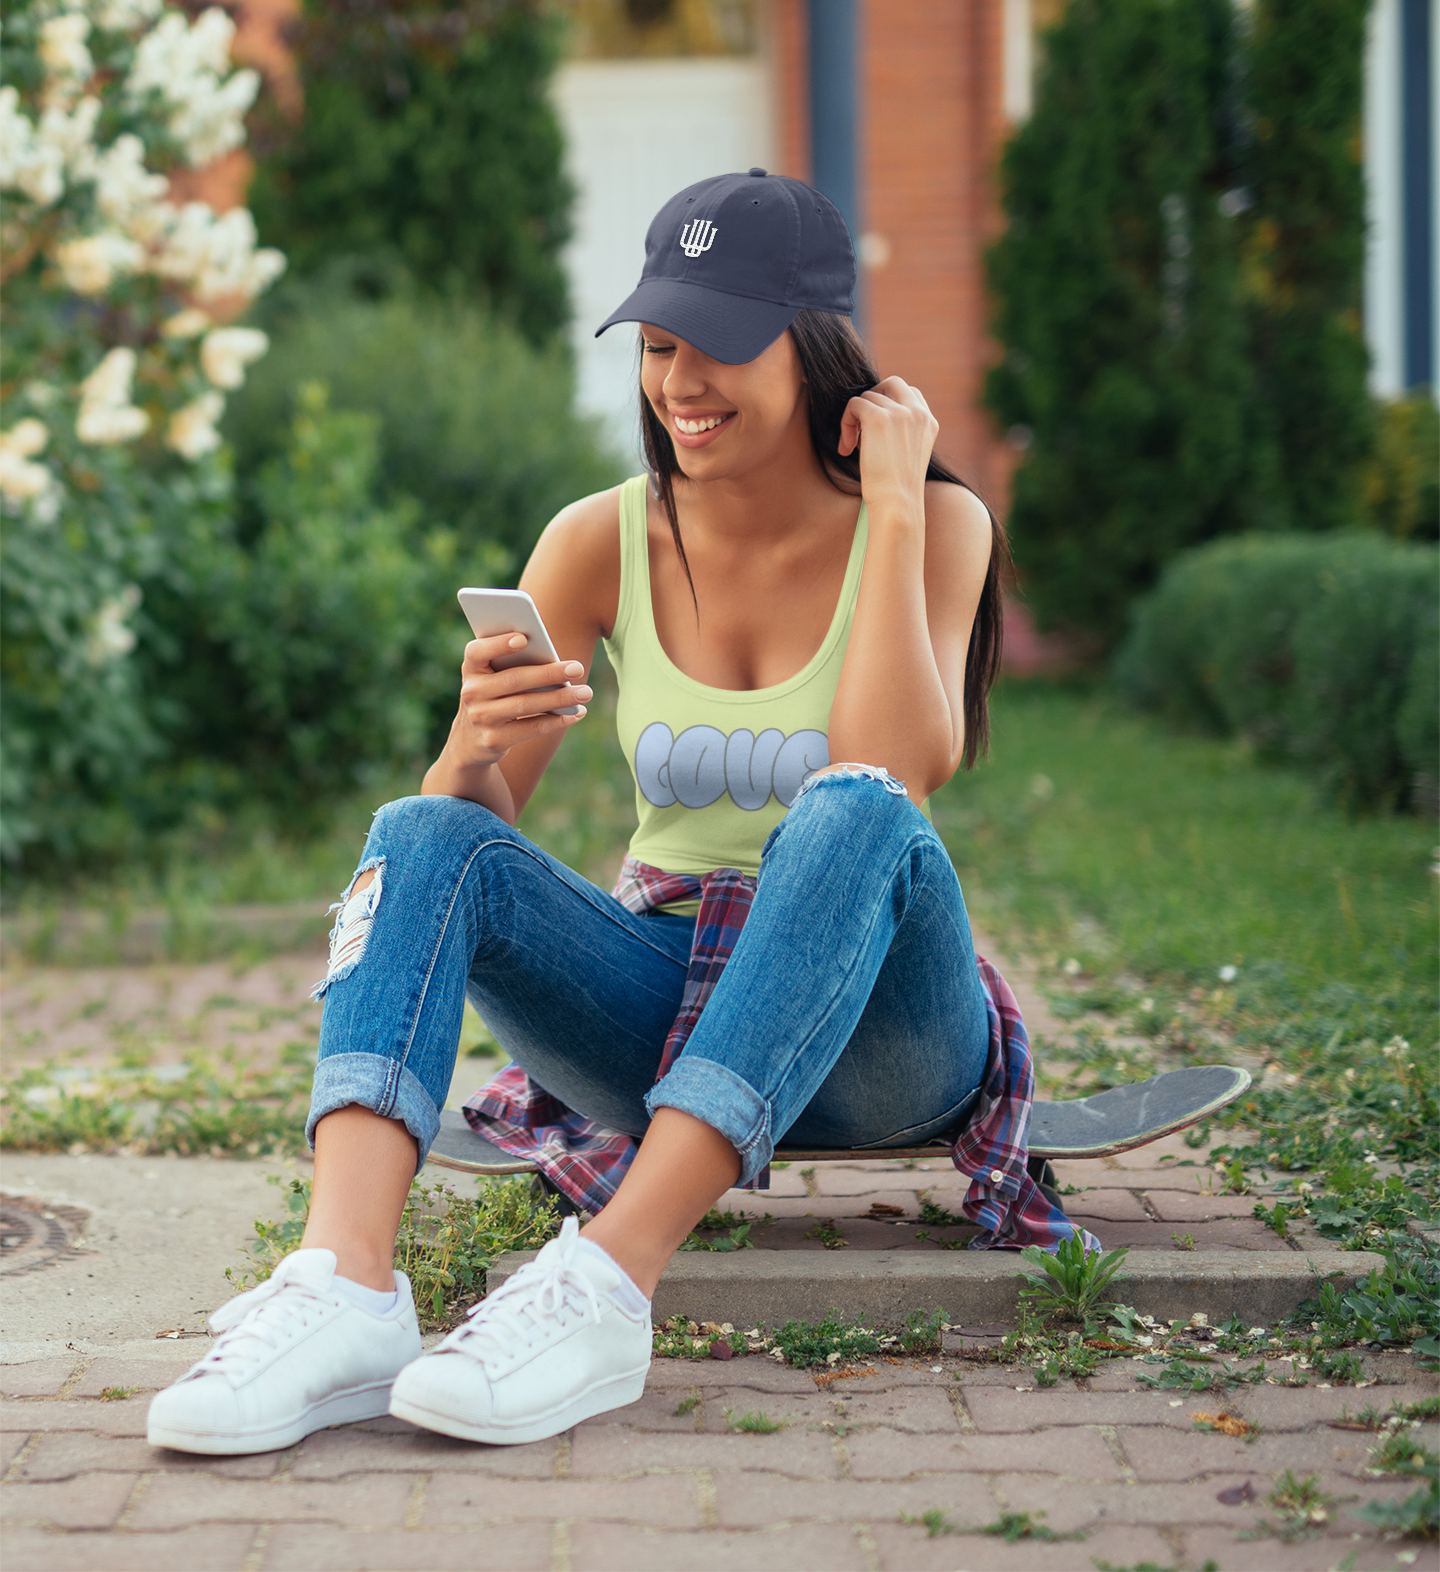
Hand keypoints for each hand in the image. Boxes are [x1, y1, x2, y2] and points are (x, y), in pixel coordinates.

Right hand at [454, 632, 590, 767]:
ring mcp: (481, 718)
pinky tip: (576, 713)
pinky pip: (531, 728)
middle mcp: (471, 692)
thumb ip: (511, 663)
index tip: (524, 638)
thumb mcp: (492, 677)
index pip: (477, 652)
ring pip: (526, 705)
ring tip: (585, 692)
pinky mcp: (494, 740)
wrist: (470, 740)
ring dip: (560, 698)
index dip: (498, 644)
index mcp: (471, 668)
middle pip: (514, 679)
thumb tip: (554, 658)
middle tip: (578, 668)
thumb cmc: (493, 695)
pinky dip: (556, 720)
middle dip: (549, 673)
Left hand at [837, 376, 938, 516]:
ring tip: (853, 447)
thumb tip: (872, 416)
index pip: (910, 394)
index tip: (877, 432)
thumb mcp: (907, 456)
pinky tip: (847, 448)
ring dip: (855, 419)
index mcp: (929, 422)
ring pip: (867, 396)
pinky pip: (854, 404)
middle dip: (873, 401)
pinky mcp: (878, 417)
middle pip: (891, 384)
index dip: (889, 406)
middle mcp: (918, 413)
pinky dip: (846, 424)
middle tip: (862, 428)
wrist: (897, 504)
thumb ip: (901, 432)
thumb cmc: (897, 490)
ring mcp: (900, 412)